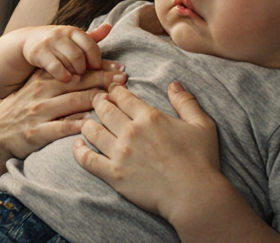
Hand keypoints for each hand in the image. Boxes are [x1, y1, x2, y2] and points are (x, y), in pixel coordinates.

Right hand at [0, 64, 125, 158]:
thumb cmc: (24, 107)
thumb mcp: (37, 84)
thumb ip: (61, 71)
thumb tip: (81, 58)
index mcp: (44, 78)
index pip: (76, 68)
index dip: (100, 67)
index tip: (120, 68)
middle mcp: (41, 92)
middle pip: (79, 83)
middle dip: (104, 81)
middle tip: (125, 81)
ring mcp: (38, 112)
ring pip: (73, 103)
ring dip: (97, 101)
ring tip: (116, 102)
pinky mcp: (36, 132)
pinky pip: (61, 128)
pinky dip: (79, 125)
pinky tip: (95, 125)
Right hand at [23, 24, 110, 82]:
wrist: (29, 40)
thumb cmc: (58, 43)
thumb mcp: (74, 38)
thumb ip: (92, 37)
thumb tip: (109, 27)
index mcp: (73, 31)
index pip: (91, 45)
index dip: (96, 60)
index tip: (96, 69)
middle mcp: (62, 34)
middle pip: (80, 55)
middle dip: (84, 69)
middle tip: (84, 76)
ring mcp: (50, 42)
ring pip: (69, 61)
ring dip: (74, 72)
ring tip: (75, 78)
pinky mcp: (39, 52)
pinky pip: (55, 66)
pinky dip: (62, 74)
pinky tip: (65, 79)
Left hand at [73, 81, 220, 223]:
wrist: (193, 196)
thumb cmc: (200, 161)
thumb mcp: (202, 125)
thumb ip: (186, 102)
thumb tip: (174, 84)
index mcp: (150, 117)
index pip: (123, 96)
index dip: (115, 91)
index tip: (112, 91)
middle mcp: (131, 131)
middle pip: (105, 110)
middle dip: (98, 102)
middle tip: (96, 101)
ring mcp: (120, 153)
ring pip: (93, 131)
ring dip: (87, 123)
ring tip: (86, 121)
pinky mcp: (114, 174)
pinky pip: (88, 159)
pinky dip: (79, 150)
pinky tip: (77, 144)